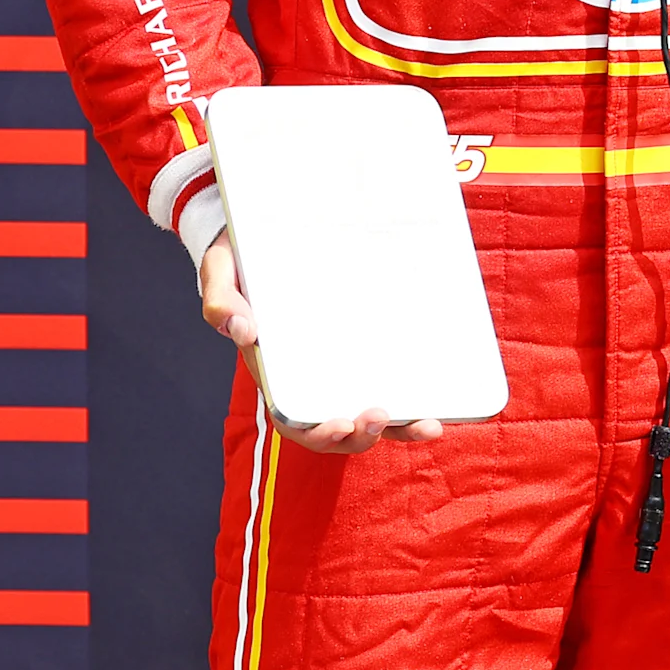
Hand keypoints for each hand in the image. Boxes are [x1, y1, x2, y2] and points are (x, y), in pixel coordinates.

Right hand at [200, 233, 444, 454]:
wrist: (265, 234)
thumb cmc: (242, 258)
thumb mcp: (222, 272)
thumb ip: (222, 300)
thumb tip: (241, 330)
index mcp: (276, 370)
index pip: (295, 417)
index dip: (317, 432)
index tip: (340, 426)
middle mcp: (312, 374)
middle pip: (339, 426)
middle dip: (364, 436)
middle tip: (382, 415)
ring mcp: (343, 362)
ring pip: (371, 411)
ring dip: (400, 428)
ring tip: (428, 425)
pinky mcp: (369, 340)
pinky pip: (393, 374)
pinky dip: (418, 393)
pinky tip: (447, 395)